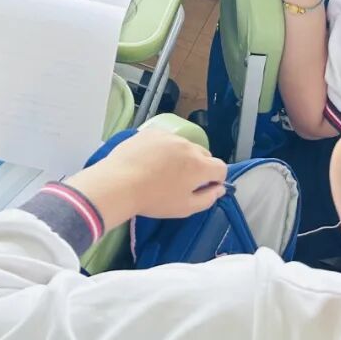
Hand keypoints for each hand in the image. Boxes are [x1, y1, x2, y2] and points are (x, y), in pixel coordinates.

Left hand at [66, 129, 227, 226]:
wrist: (119, 182)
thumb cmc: (154, 199)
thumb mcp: (185, 207)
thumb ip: (208, 198)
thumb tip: (219, 189)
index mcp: (200, 165)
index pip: (221, 168)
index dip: (215, 180)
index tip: (201, 188)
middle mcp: (188, 146)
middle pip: (203, 155)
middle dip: (199, 167)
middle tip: (180, 181)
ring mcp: (169, 136)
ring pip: (184, 146)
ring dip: (181, 156)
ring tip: (162, 170)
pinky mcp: (152, 132)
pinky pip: (166, 139)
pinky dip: (163, 148)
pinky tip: (150, 159)